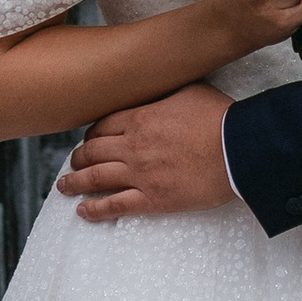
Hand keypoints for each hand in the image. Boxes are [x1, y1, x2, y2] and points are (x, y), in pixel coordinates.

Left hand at [58, 84, 236, 221]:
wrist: (237, 149)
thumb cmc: (218, 117)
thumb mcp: (188, 90)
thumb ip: (164, 94)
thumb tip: (158, 88)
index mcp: (140, 117)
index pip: (102, 126)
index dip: (91, 134)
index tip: (90, 140)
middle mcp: (133, 145)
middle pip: (93, 151)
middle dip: (78, 158)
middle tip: (73, 163)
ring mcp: (140, 174)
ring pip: (96, 178)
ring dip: (75, 182)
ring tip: (64, 187)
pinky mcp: (153, 199)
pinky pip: (115, 206)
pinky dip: (95, 210)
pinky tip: (83, 212)